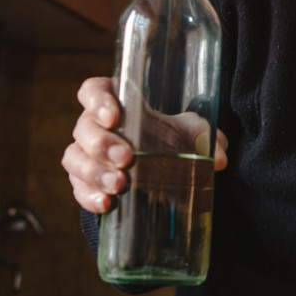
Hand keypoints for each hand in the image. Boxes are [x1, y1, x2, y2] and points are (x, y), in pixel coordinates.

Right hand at [61, 76, 228, 213]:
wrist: (160, 169)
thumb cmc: (170, 138)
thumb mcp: (190, 131)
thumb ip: (206, 136)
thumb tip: (220, 159)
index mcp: (116, 102)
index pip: (93, 90)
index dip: (96, 100)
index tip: (113, 116)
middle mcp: (94, 126)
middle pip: (84, 128)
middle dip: (101, 143)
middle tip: (126, 158)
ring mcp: (86, 155)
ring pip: (75, 159)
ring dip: (95, 172)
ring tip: (120, 185)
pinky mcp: (85, 183)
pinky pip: (78, 188)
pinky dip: (89, 197)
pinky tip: (106, 205)